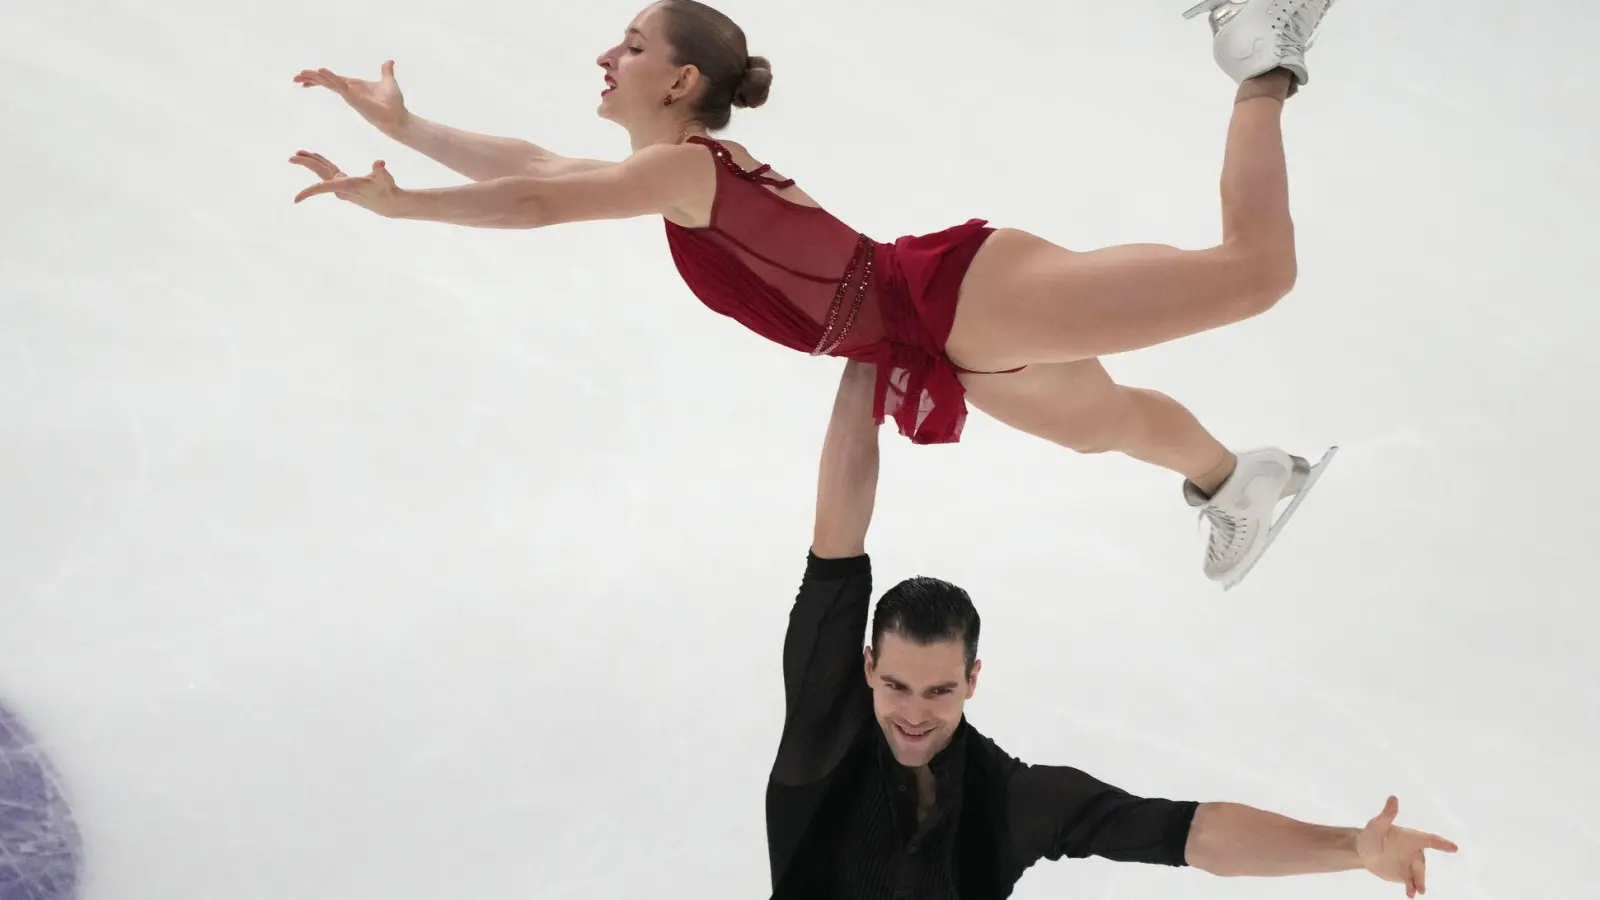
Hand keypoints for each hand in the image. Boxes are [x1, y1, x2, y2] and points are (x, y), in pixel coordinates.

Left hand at [290, 152, 405, 216]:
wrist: (389, 204)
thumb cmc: (387, 190)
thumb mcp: (385, 179)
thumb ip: (381, 171)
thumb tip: (379, 163)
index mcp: (347, 185)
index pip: (323, 187)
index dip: (309, 192)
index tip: (295, 200)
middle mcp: (341, 187)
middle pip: (320, 174)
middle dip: (306, 164)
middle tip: (291, 157)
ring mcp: (342, 185)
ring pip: (323, 172)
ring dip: (312, 161)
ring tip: (298, 153)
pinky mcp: (344, 182)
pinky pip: (328, 172)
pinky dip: (321, 163)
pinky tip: (316, 156)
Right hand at [294, 61, 408, 134]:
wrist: (399, 117)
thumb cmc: (393, 103)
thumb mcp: (388, 82)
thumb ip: (386, 71)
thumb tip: (389, 62)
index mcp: (354, 86)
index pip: (333, 80)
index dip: (319, 77)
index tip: (306, 75)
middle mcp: (349, 91)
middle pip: (326, 82)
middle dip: (311, 79)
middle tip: (295, 78)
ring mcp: (351, 95)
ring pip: (330, 84)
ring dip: (316, 78)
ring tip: (301, 75)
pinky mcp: (355, 99)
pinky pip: (341, 86)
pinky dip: (332, 78)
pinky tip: (321, 71)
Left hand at [1355, 796, 1458, 897]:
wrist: (1363, 852)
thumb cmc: (1371, 834)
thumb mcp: (1377, 825)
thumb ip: (1387, 815)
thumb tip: (1393, 798)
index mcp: (1412, 837)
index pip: (1430, 839)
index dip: (1442, 843)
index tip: (1454, 848)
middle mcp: (1415, 852)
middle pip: (1421, 864)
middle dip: (1421, 874)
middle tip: (1420, 885)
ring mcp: (1411, 865)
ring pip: (1418, 875)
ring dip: (1419, 883)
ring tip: (1417, 892)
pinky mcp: (1405, 876)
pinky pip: (1411, 883)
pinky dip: (1412, 889)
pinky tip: (1410, 895)